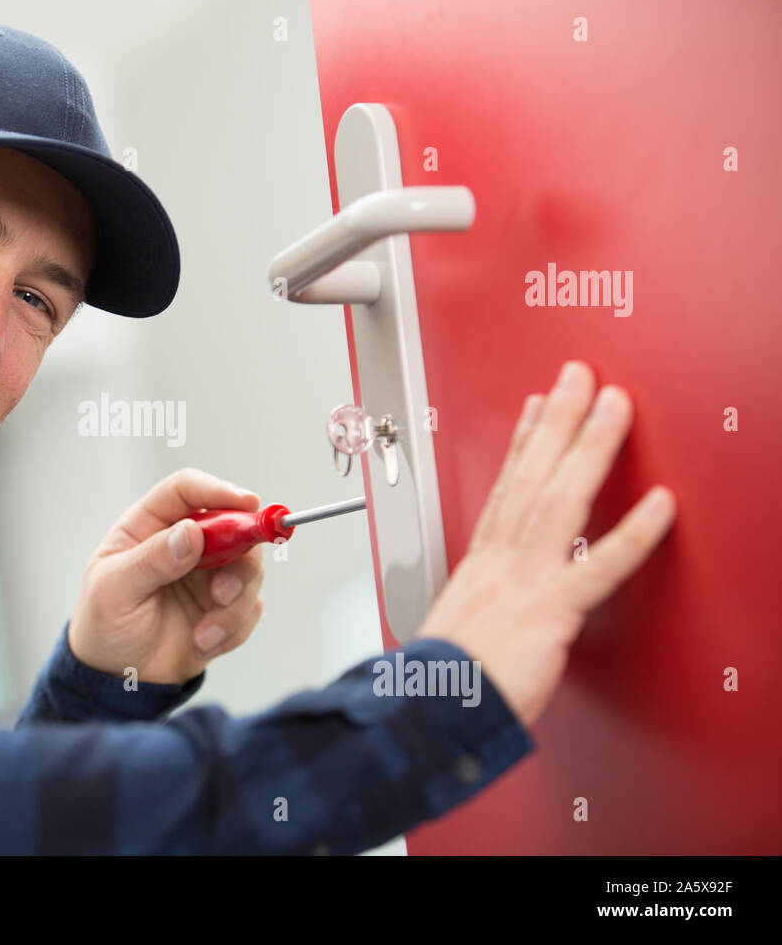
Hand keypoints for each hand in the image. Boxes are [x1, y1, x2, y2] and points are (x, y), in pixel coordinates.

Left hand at [68, 468, 265, 684]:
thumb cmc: (104, 625)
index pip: (187, 491)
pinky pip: (251, 607)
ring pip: (249, 568)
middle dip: (239, 556)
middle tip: (222, 592)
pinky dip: (234, 628)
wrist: (118, 678)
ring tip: (205, 634)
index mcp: (149, 526)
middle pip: (232, 525)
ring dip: (234, 604)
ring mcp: (208, 574)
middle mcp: (184, 543)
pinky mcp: (225, 606)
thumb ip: (151, 560)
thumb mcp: (113, 591)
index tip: (247, 503)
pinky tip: (204, 644)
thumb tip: (192, 532)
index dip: (218, 490)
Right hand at [417, 360, 675, 727]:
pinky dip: (633, 534)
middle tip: (579, 376)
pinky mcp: (549, 611)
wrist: (426, 712)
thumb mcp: (453, 632)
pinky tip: (662, 505)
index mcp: (480, 566)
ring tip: (614, 405)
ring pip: (560, 499)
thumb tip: (486, 613)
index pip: (506, 488)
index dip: (524, 442)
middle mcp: (500, 561)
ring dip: (589, 446)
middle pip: (532, 476)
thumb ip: (479, 611)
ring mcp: (525, 580)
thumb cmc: (437, 685)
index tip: (538, 408)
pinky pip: (599, 568)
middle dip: (558, 420)